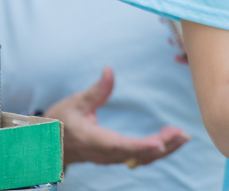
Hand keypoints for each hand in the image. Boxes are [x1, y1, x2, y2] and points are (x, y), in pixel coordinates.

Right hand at [45, 67, 190, 167]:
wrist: (45, 145)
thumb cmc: (59, 122)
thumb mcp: (75, 103)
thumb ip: (96, 90)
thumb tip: (109, 70)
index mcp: (94, 140)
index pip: (120, 146)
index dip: (141, 146)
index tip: (160, 142)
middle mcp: (104, 154)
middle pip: (136, 155)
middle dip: (162, 146)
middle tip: (182, 134)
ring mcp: (109, 158)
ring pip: (139, 159)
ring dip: (162, 150)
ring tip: (182, 137)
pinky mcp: (113, 157)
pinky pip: (137, 158)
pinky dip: (154, 152)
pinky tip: (169, 142)